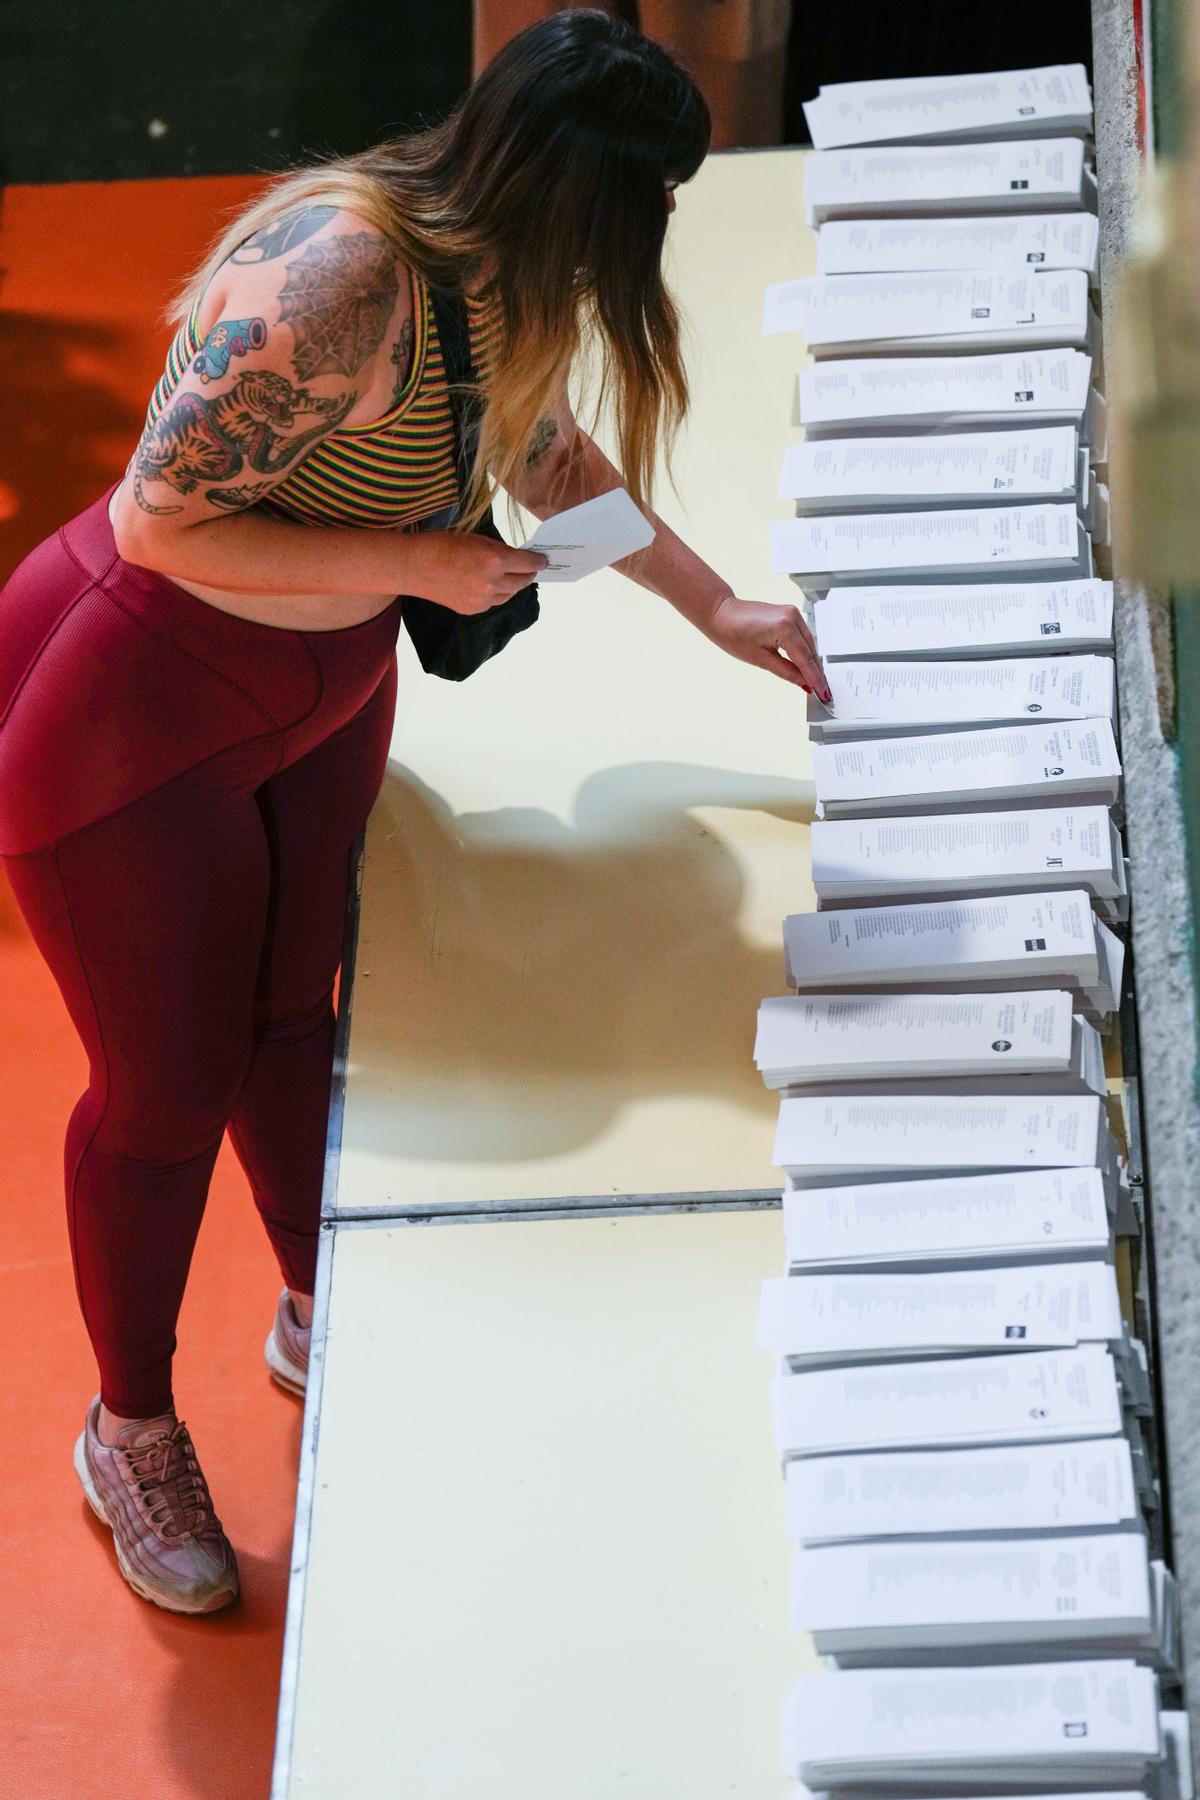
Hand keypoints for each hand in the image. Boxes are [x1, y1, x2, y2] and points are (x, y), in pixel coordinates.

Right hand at [402, 530, 547, 614]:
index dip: (538, 562)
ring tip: (512, 577)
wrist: (414, 567)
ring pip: (508, 595)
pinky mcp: (472, 610)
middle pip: (522, 582)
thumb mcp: (476, 539)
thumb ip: (498, 550)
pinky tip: (490, 586)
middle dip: (528, 574)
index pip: (527, 563)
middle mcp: (493, 583)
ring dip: (513, 585)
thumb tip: (514, 557)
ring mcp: (483, 600)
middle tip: (531, 569)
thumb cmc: (442, 544)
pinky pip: (492, 603)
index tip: (544, 561)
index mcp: (495, 560)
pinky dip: (495, 594)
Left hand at [703, 594, 830, 700]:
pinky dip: (806, 650)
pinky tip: (807, 664)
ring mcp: (793, 612)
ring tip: (817, 682)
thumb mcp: (761, 660)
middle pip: (811, 652)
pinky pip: (803, 636)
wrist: (722, 614)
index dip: (816, 679)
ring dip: (813, 662)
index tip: (824, 693)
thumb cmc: (733, 634)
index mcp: (785, 628)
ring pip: (810, 644)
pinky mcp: (790, 613)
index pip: (806, 660)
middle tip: (823, 692)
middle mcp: (792, 617)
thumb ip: (787, 672)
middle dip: (817, 672)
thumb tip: (805, 683)